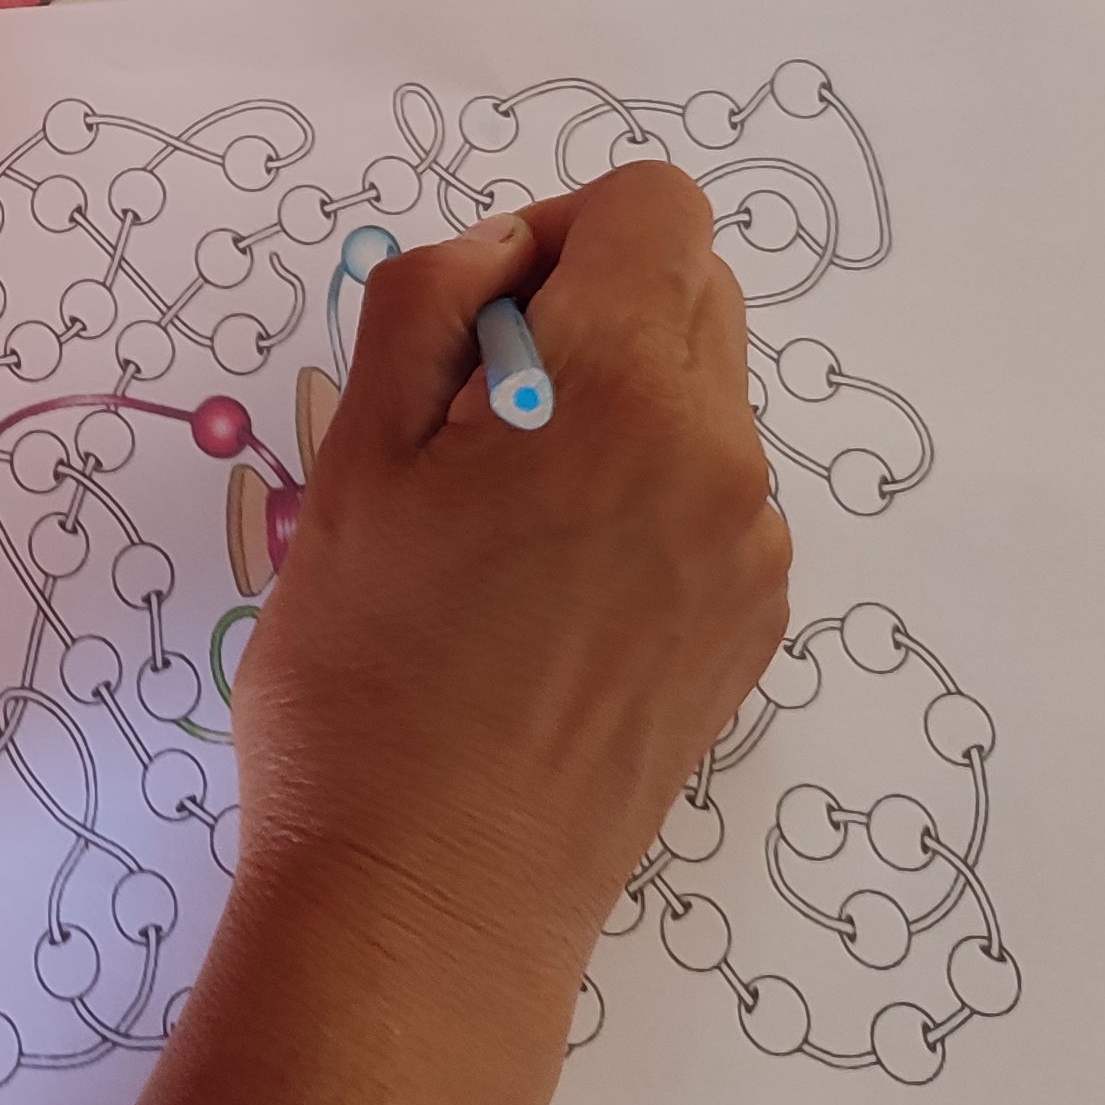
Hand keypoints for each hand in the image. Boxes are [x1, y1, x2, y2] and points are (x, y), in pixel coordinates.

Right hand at [229, 163, 788, 999]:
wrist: (431, 898)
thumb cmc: (364, 676)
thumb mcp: (353, 457)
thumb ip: (429, 303)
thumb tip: (505, 254)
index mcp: (624, 390)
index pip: (653, 206)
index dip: (554, 232)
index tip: (477, 326)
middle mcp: (723, 457)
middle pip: (692, 290)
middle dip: (587, 313)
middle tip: (470, 425)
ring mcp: (752, 552)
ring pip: (704, 399)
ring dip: (615, 412)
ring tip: (501, 530)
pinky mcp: (751, 629)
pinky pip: (712, 500)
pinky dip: (640, 502)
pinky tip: (544, 597)